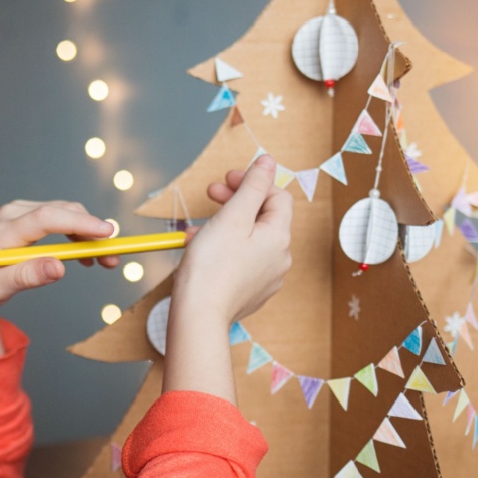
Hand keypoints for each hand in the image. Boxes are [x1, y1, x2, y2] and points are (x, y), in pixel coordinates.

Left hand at [0, 200, 119, 312]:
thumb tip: (59, 268)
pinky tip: (85, 255)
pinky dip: (79, 233)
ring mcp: (21, 212)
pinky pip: (60, 218)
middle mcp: (13, 213)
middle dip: (93, 232)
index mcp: (4, 231)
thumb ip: (26, 277)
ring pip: (66, 212)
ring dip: (89, 233)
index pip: (48, 218)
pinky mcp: (28, 216)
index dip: (81, 223)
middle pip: (62, 212)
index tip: (107, 233)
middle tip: (112, 257)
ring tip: (104, 259)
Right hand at [173, 155, 292, 326]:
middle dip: (236, 202)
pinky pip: (242, 261)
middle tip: (211, 194)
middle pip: (263, 217)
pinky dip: (225, 248)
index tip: (227, 179)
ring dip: (225, 225)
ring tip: (197, 228)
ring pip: (249, 239)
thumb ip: (252, 186)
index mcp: (279, 237)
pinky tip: (201, 249)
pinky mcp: (251, 292)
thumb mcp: (232, 216)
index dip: (253, 182)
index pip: (277, 196)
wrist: (198, 316)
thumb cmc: (211, 267)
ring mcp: (267, 278)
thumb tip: (268, 162)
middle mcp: (280, 258)